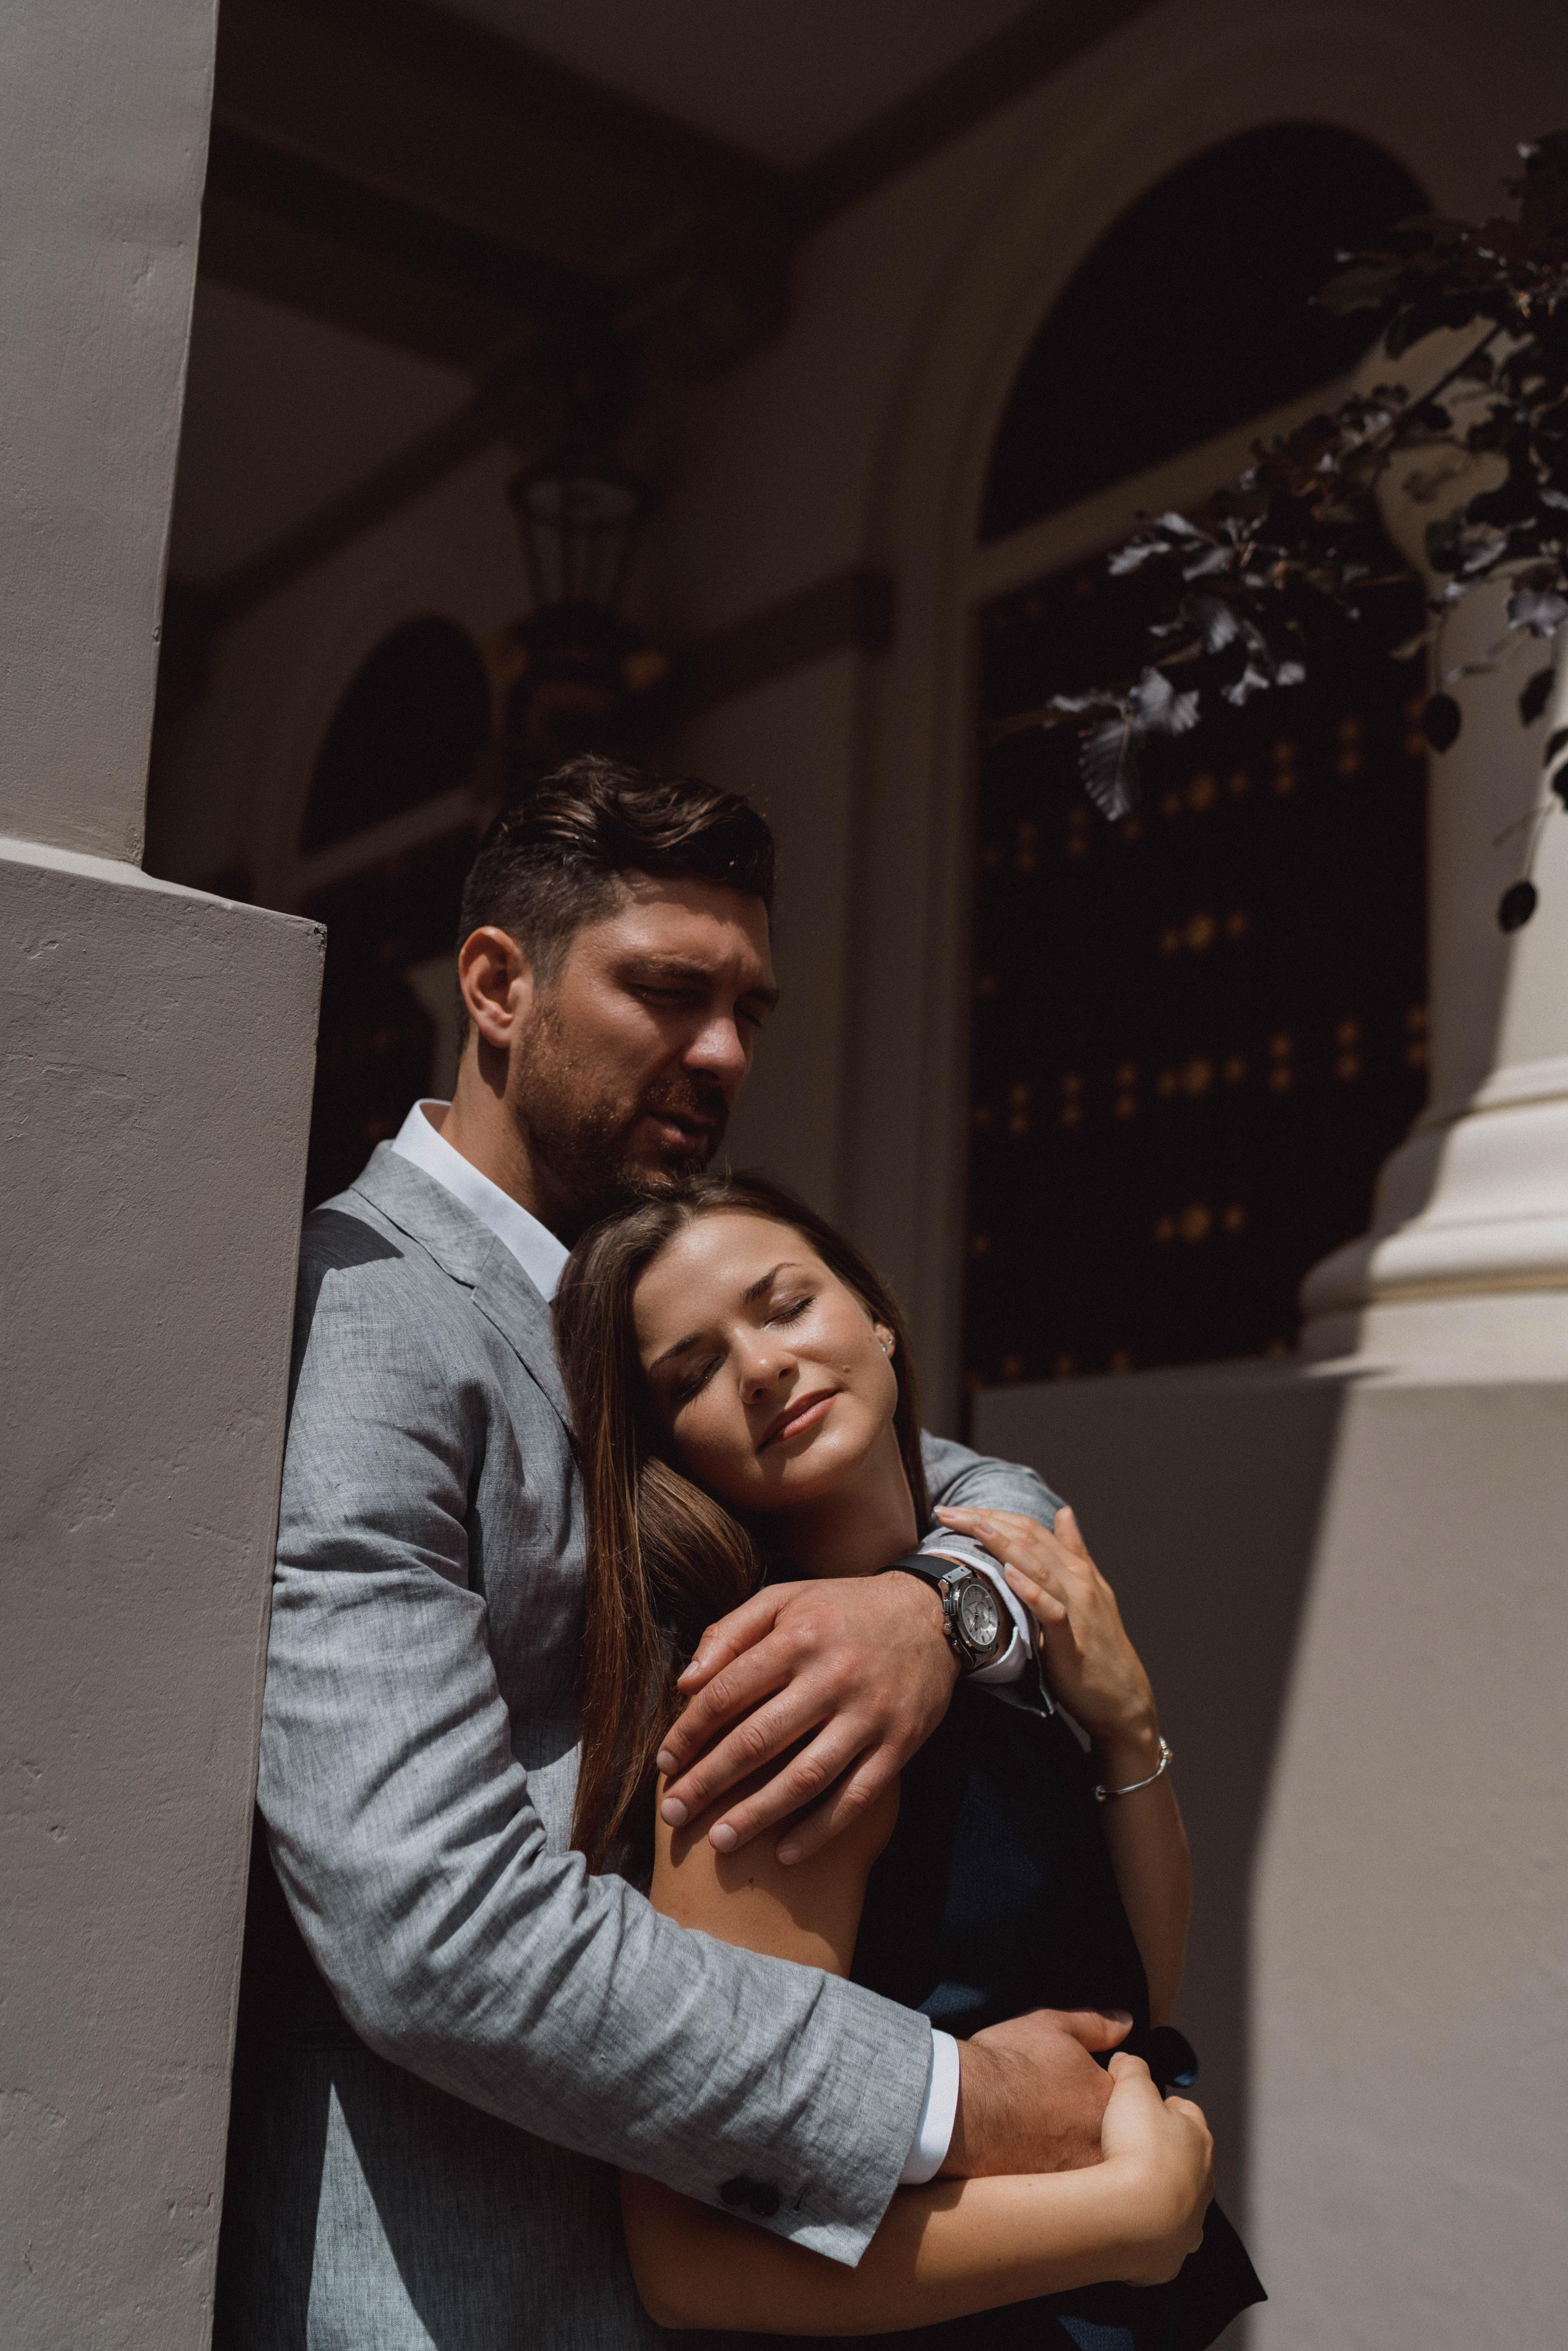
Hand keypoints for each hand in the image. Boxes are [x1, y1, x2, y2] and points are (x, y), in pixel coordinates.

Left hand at [655, 1574, 957, 1862]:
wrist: (931, 1614)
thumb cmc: (842, 1609)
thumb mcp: (784, 1599)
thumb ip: (730, 1632)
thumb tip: (685, 1682)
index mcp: (797, 1638)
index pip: (728, 1692)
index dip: (690, 1733)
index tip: (665, 1765)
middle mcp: (832, 1677)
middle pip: (758, 1740)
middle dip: (709, 1782)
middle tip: (673, 1814)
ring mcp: (869, 1714)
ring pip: (806, 1776)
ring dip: (758, 1814)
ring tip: (720, 1842)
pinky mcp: (900, 1744)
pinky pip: (857, 1796)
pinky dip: (821, 1829)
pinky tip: (785, 1854)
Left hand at [935, 1503, 1159, 1768]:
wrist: (1123, 1697)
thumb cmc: (1097, 1643)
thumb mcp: (1086, 1591)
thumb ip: (1073, 1551)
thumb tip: (1064, 1512)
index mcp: (1076, 1568)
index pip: (1030, 1529)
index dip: (993, 1514)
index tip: (954, 1509)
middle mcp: (1078, 1581)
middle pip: (1029, 1540)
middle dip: (986, 1522)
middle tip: (946, 1512)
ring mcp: (1078, 1609)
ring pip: (1040, 1567)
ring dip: (1004, 1544)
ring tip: (975, 1527)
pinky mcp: (1072, 1641)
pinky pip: (1052, 1612)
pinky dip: (1032, 1591)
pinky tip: (1009, 1574)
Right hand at [943, 2007, 1129, 2177]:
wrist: (963, 2109)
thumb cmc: (1007, 2063)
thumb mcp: (1052, 2025)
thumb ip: (1095, 2025)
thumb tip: (1126, 2022)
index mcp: (1108, 2099)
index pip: (1125, 2097)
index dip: (1100, 2087)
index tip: (1077, 2086)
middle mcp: (1103, 2142)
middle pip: (1112, 2136)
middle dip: (1091, 2125)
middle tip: (1059, 2114)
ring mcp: (1079, 2175)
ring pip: (1088, 2164)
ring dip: (1073, 2153)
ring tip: (1043, 2138)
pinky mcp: (1054, 2199)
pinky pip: (1064, 2190)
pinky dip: (1052, 2174)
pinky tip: (1030, 2160)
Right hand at [1098, 2052, 1212, 2283]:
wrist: (1133, 2216)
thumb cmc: (1137, 2148)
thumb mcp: (1131, 2088)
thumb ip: (1131, 2068)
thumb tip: (1127, 2061)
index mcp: (1198, 2137)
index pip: (1188, 2113)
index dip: (1164, 2107)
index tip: (1144, 2107)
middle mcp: (1203, 2181)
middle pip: (1186, 2160)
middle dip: (1163, 2153)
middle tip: (1130, 2149)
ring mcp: (1192, 2221)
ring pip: (1182, 2203)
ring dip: (1161, 2196)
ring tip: (1129, 2191)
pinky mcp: (1173, 2254)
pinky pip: (1165, 2241)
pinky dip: (1151, 2234)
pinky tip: (1130, 2226)